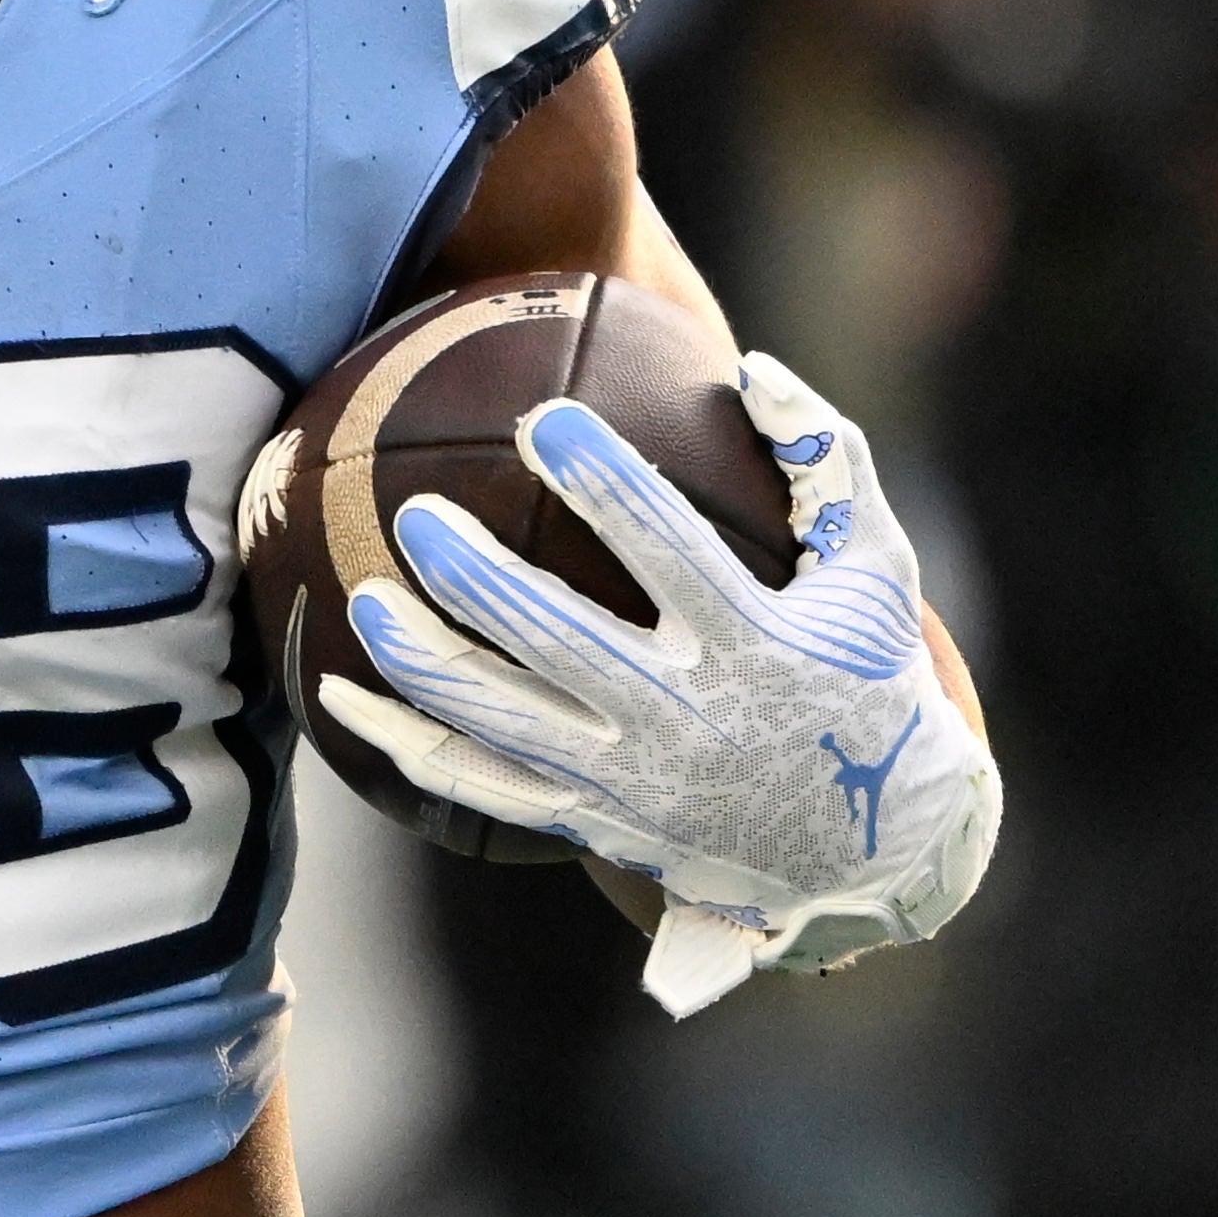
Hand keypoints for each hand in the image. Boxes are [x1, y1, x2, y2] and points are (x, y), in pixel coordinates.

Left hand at [315, 355, 1002, 1016]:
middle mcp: (686, 720)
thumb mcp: (881, 571)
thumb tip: (755, 366)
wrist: (874, 849)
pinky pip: (477, 783)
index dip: (606, 484)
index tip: (546, 419)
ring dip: (422, 659)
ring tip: (368, 593)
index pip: (669, 552)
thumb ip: (829, 462)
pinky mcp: (591, 820)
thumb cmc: (871, 679)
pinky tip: (336, 691)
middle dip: (478, 578)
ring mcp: (630, 780)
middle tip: (417, 516)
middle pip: (557, 640)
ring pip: (499, 718)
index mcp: (757, 647)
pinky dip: (402, 741)